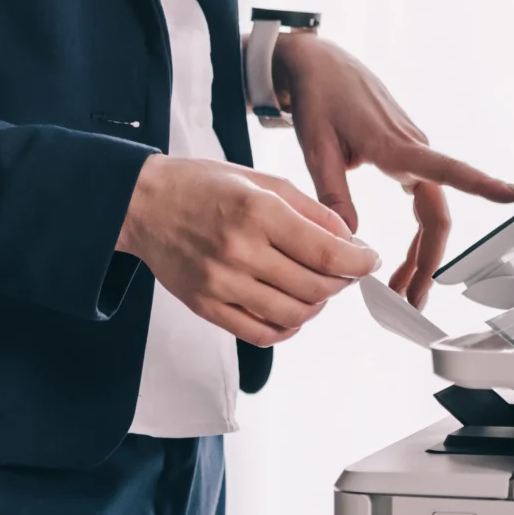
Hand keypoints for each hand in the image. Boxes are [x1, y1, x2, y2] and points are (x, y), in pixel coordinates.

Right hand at [115, 154, 379, 346]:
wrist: (144, 204)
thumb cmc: (203, 186)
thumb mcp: (262, 180)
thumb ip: (310, 211)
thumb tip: (350, 241)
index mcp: (258, 212)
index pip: (327, 252)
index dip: (359, 261)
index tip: (368, 259)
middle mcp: (240, 251)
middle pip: (315, 287)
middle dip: (342, 282)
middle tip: (345, 271)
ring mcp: (221, 283)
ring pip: (294, 315)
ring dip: (318, 306)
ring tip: (318, 288)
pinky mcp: (207, 307)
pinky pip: (261, 333)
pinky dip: (288, 327)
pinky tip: (293, 310)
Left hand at [273, 32, 513, 306]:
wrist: (321, 64)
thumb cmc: (318, 98)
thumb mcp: (316, 148)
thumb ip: (333, 195)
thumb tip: (350, 239)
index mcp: (394, 144)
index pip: (447, 168)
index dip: (482, 184)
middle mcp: (412, 148)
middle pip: (437, 214)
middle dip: (430, 261)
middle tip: (413, 300)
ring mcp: (412, 152)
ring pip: (430, 212)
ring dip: (421, 253)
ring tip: (403, 289)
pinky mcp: (406, 154)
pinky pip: (422, 201)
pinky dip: (415, 234)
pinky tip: (405, 257)